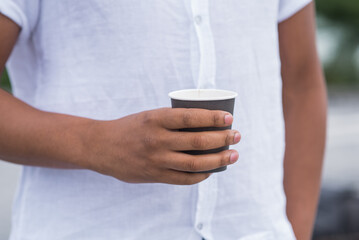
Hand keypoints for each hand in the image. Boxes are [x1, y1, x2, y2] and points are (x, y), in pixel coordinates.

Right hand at [84, 108, 240, 184]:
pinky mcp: (155, 176)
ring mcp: (157, 160)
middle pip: (198, 141)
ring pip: (195, 163)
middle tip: (236, 136)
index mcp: (156, 119)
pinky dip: (202, 175)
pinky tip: (212, 171)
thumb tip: (205, 123)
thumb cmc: (130, 128)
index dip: (213, 118)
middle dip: (223, 139)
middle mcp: (157, 140)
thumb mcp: (150, 116)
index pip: (191, 117)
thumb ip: (173, 120)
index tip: (229, 118)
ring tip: (233, 155)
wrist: (102, 147)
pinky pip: (184, 179)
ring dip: (219, 159)